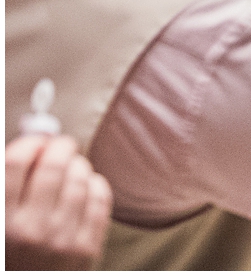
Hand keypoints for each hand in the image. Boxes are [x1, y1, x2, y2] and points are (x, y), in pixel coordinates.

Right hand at [5, 134, 109, 269]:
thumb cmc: (11, 252)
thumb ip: (8, 185)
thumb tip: (32, 142)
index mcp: (1, 222)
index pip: (15, 164)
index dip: (29, 143)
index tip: (36, 141)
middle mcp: (30, 231)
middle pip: (53, 167)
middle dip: (60, 147)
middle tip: (61, 144)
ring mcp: (61, 240)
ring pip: (80, 180)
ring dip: (78, 166)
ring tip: (71, 167)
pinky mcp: (86, 249)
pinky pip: (99, 199)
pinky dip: (94, 184)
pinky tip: (85, 186)